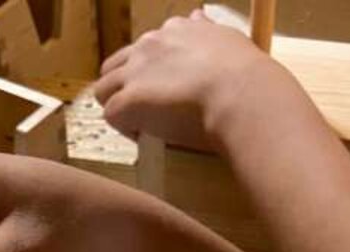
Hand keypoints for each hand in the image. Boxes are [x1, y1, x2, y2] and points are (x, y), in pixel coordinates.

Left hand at [95, 12, 279, 150]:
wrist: (240, 94)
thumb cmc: (244, 76)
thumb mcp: (227, 39)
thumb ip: (207, 31)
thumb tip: (198, 16)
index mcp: (174, 30)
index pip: (147, 49)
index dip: (151, 73)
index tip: (165, 90)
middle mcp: (150, 44)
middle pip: (117, 65)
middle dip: (124, 87)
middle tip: (144, 111)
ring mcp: (136, 72)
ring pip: (104, 89)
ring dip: (117, 107)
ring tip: (140, 126)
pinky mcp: (129, 99)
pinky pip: (111, 114)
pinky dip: (124, 128)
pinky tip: (144, 137)